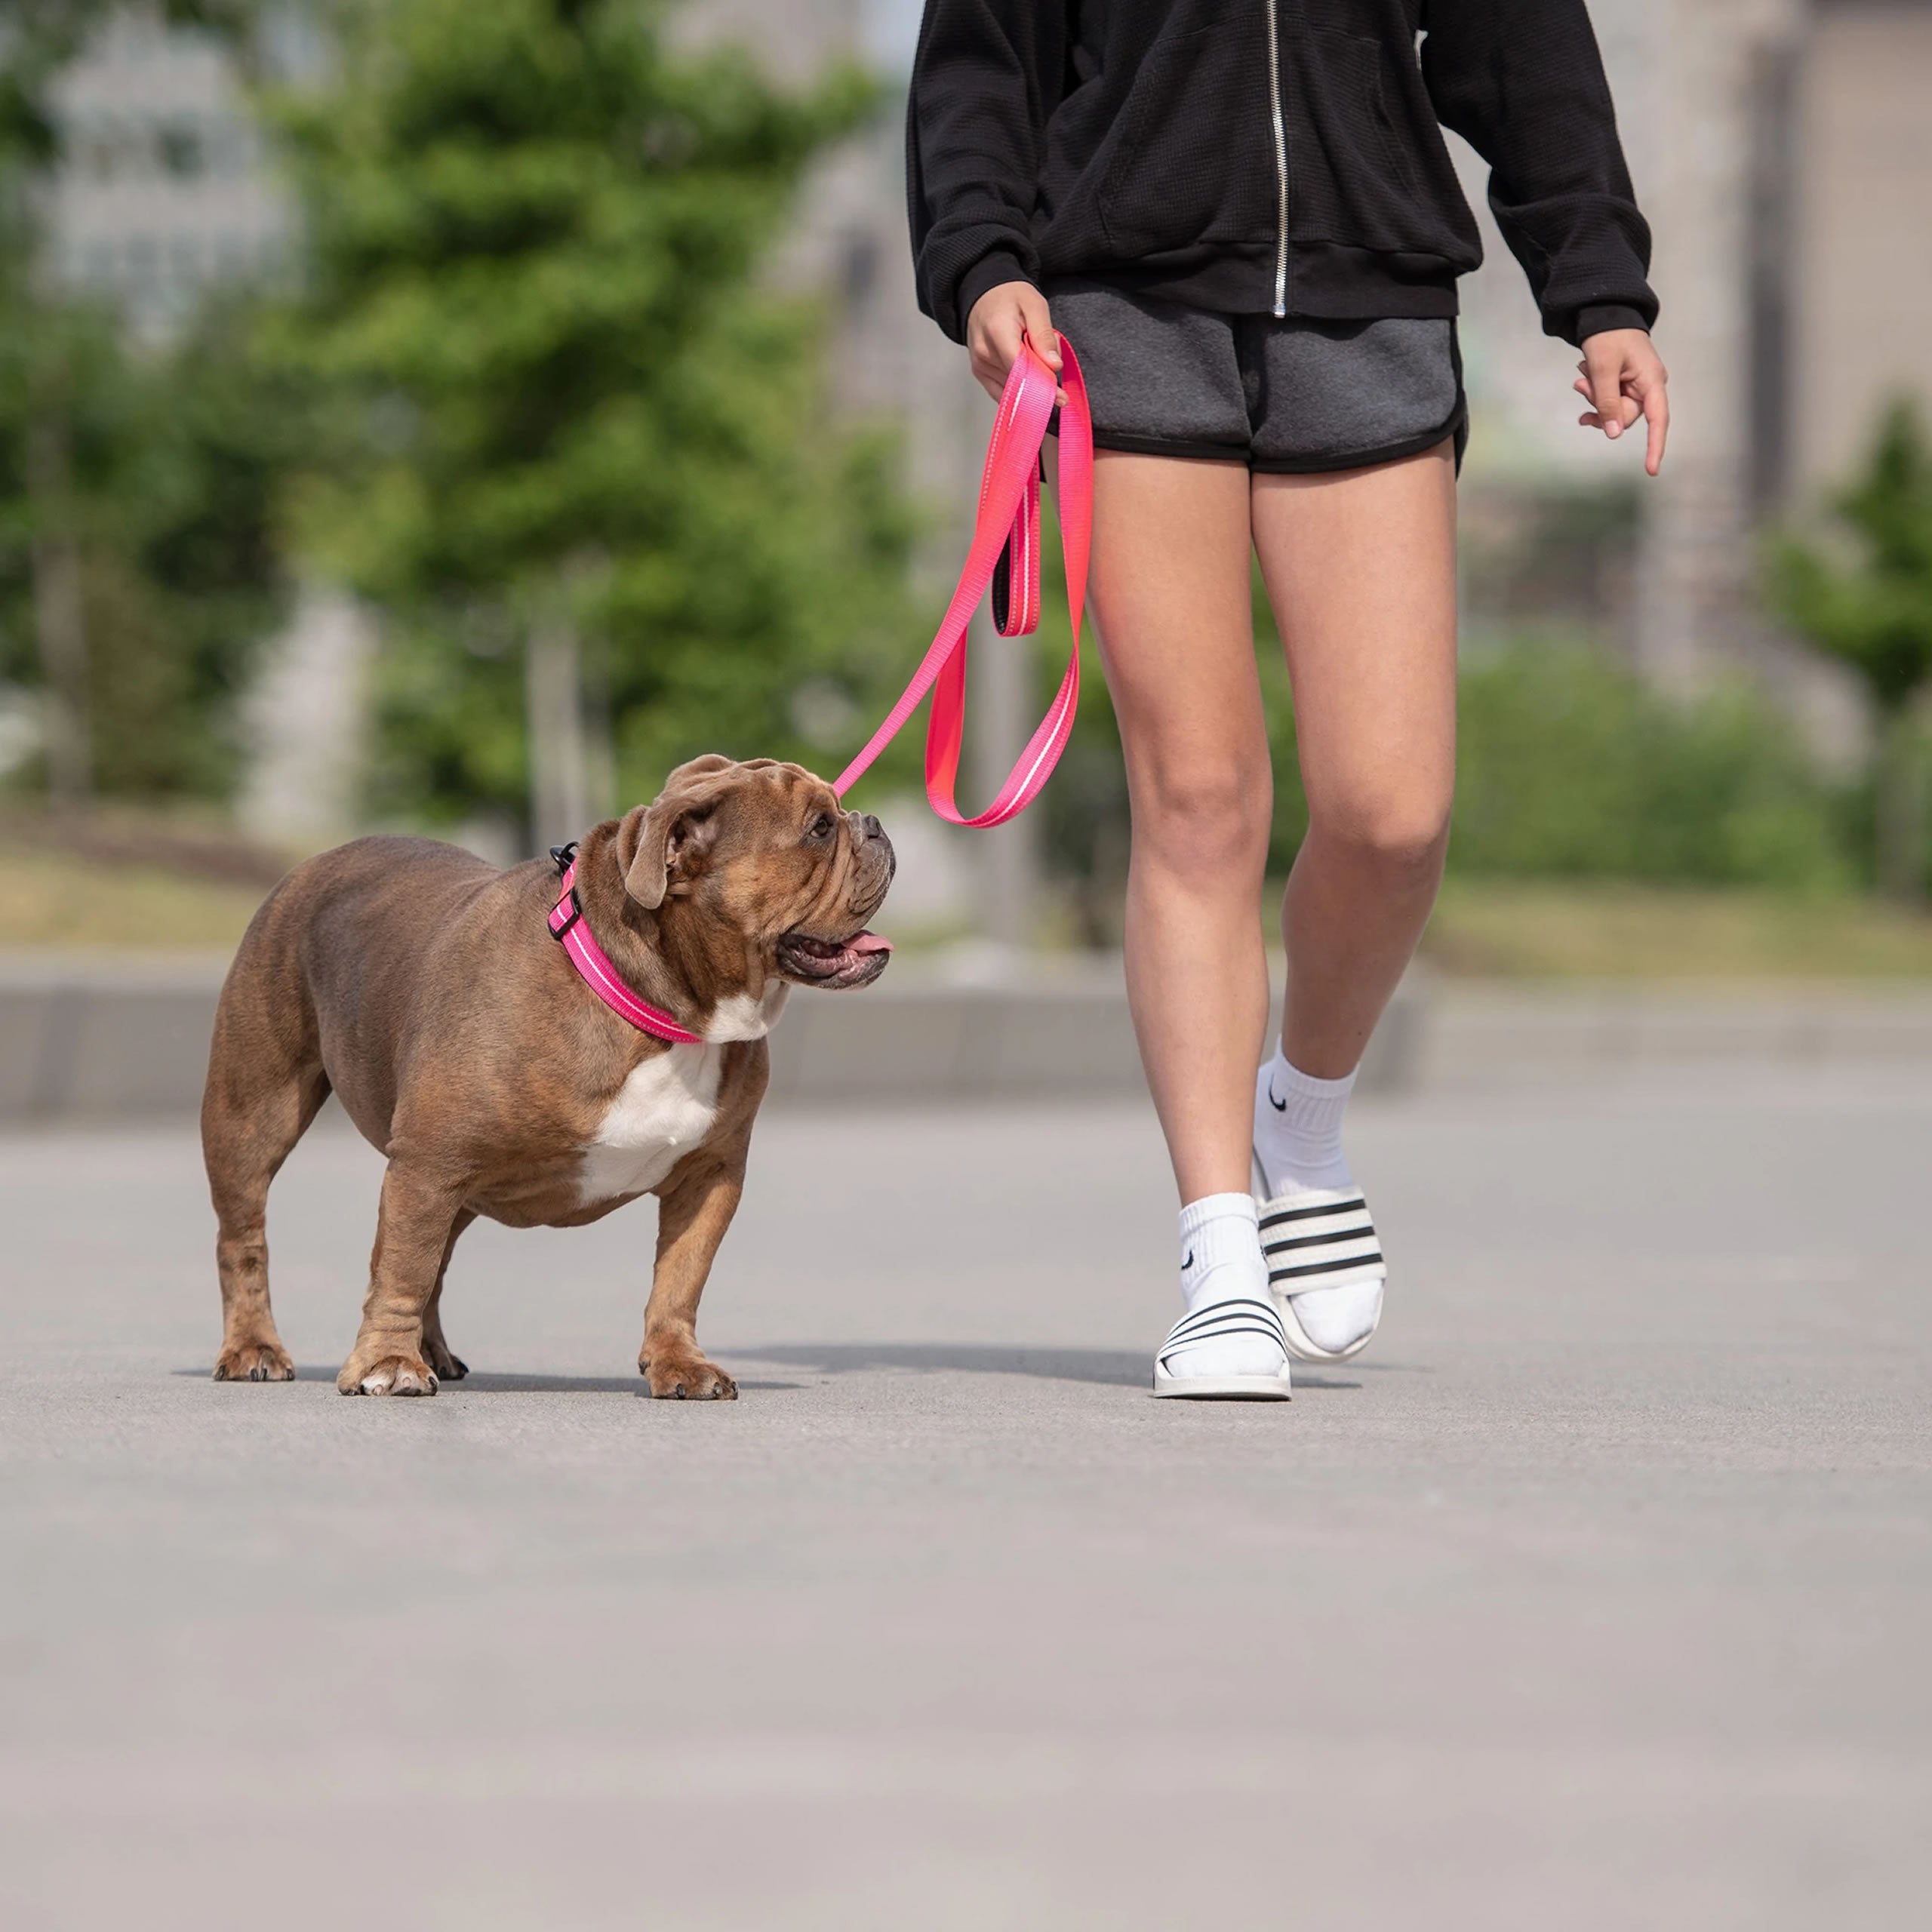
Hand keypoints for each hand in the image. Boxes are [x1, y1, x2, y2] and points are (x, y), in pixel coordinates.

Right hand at [966, 280, 1062, 404]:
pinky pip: (1001, 393)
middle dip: (1040, 383)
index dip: (1043, 384)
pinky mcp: (979, 372)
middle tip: (1056, 381)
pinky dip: (1018, 392)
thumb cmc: (1009, 297)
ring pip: (1011, 390)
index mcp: (998, 333)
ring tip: (1037, 364)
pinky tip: (1028, 382)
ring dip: (1029, 385)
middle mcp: (985, 353)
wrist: (984, 295)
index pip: (1022, 370)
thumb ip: (1044, 336)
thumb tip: (1054, 365)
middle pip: (1018, 382)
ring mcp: (980, 365)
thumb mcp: (1035, 306)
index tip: (1061, 395)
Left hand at [1574, 328, 1669, 474]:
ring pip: (1614, 411)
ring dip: (1594, 398)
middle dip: (1601, 407)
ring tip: (1582, 374)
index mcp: (1652, 381)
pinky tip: (1583, 382)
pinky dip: (1594, 395)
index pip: (1658, 420)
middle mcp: (1649, 387)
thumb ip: (1608, 402)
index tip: (1651, 470)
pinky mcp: (1625, 386)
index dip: (1654, 446)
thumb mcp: (1603, 369)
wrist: (1605, 315)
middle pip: (1625, 417)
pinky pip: (1609, 402)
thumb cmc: (1608, 337)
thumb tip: (1614, 434)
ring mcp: (1637, 387)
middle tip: (1581, 384)